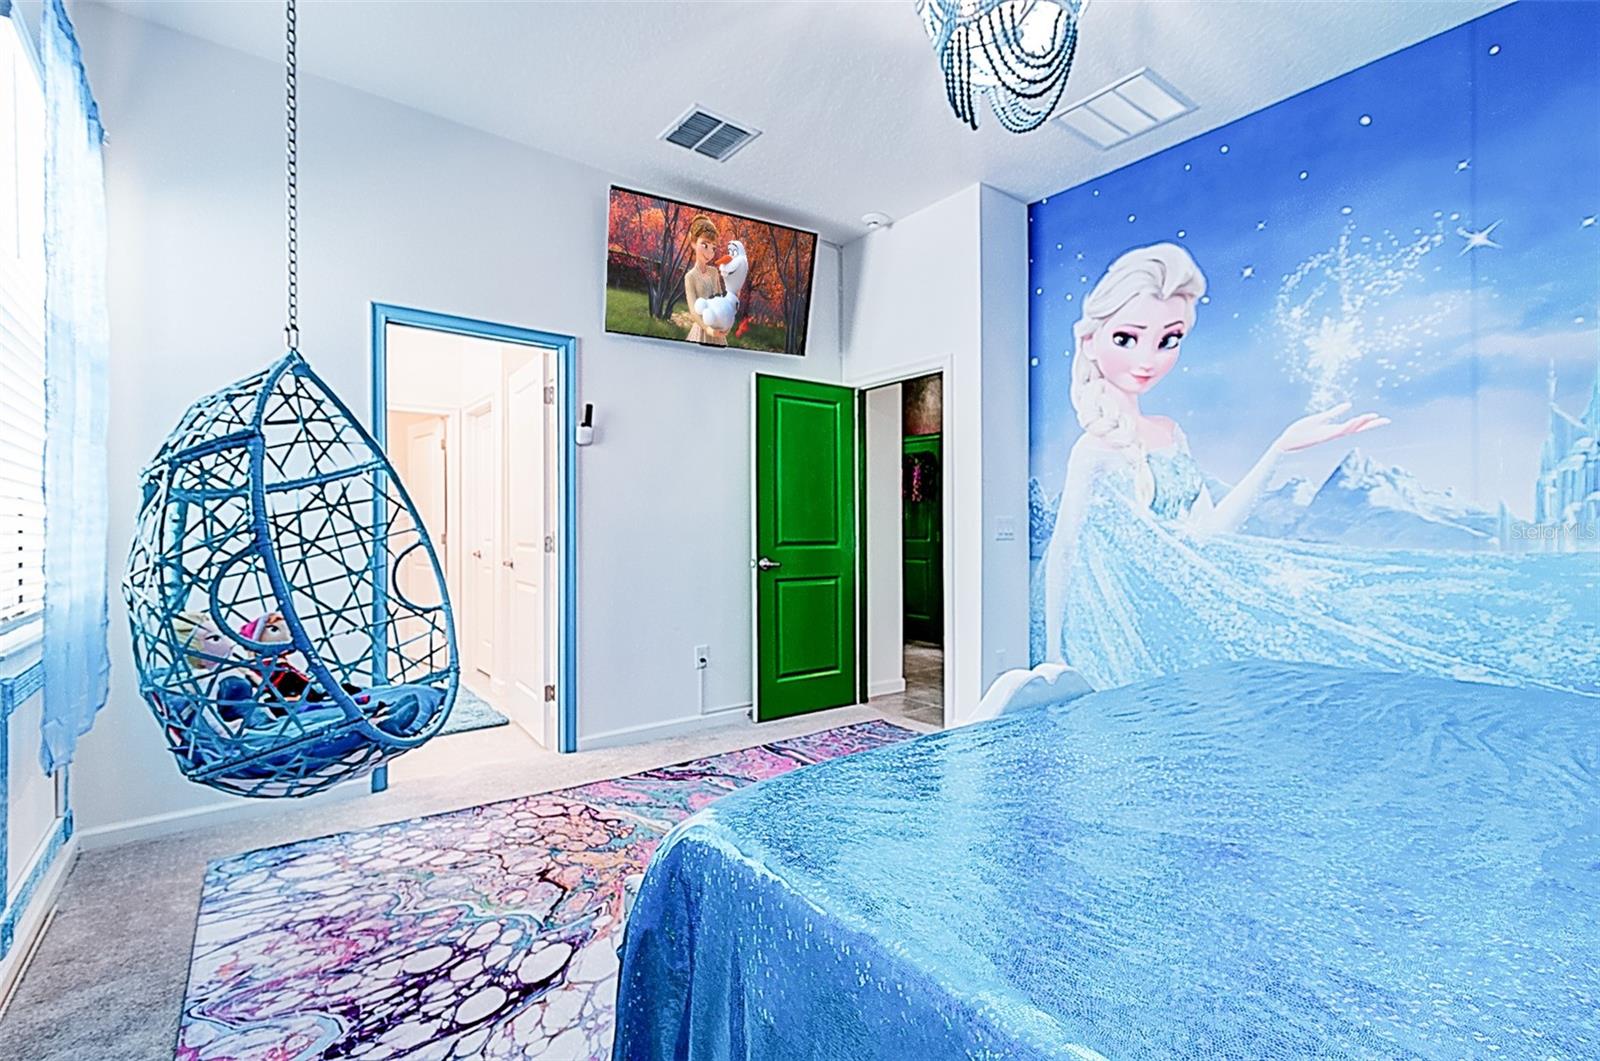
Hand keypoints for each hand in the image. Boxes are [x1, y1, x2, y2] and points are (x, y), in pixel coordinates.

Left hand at [1274, 402, 1388, 452]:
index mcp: (1334, 429)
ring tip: (1372, 416)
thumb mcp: (1319, 418)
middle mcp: (1334, 433)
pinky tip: (1353, 421)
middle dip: (1370, 425)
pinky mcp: (1321, 436)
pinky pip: (1336, 431)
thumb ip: (1334, 412)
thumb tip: (1348, 405)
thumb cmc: (1301, 431)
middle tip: (1386, 420)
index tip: (1381, 417)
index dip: (1367, 422)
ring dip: (1359, 423)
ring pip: (1348, 429)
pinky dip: (1345, 426)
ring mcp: (1328, 435)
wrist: (1286, 442)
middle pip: (1356, 428)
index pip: (1355, 425)